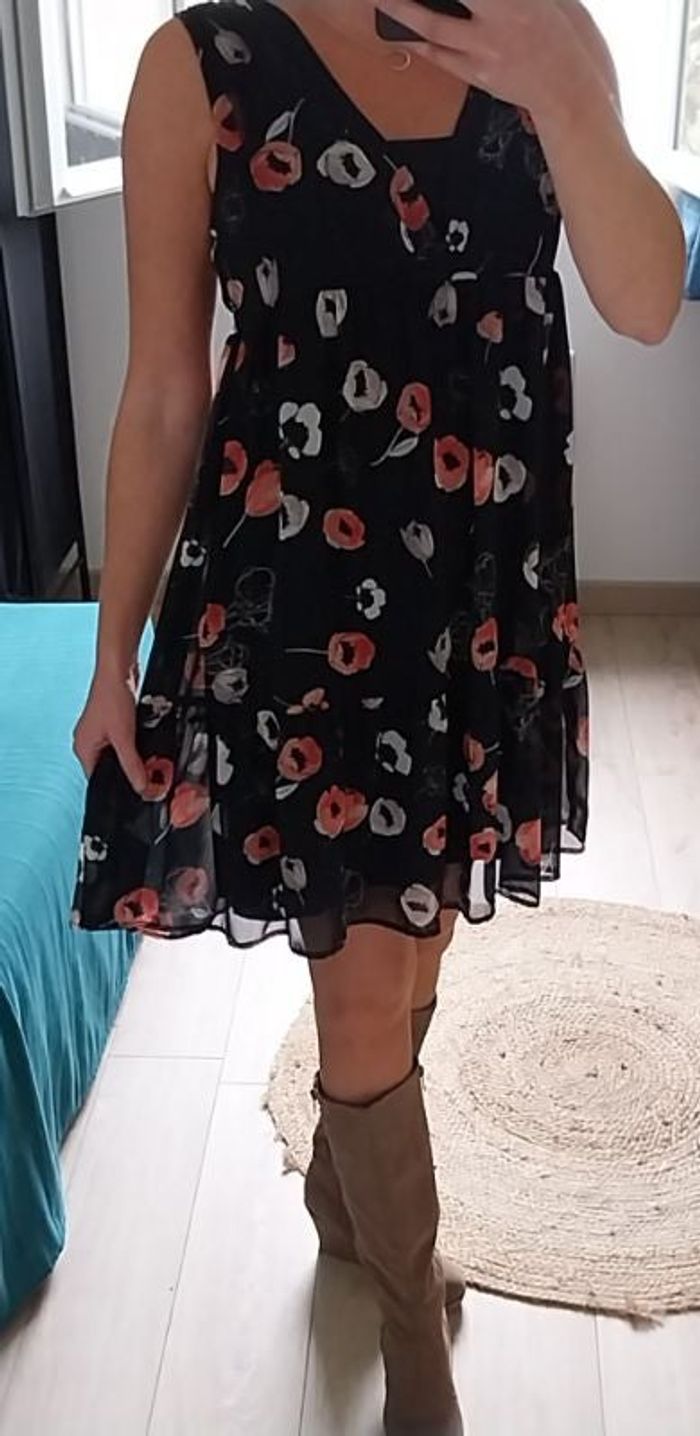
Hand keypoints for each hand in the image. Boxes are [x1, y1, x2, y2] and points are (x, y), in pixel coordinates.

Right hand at [72, 666, 147, 794]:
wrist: (118, 670)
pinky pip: (123, 743)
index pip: (100, 781)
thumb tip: (142, 787)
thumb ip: (133, 765)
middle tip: (150, 771)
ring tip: (148, 756)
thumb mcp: (125, 737)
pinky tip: (144, 741)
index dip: (120, 786)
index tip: (142, 788)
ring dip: (134, 758)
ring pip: (118, 756)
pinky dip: (135, 745)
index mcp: (83, 750)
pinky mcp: (110, 724)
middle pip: (111, 769)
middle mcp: (88, 743)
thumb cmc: (111, 697)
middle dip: (131, 771)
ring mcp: (99, 733)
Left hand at [371, 0, 594, 117]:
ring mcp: (484, 52)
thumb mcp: (541, 0)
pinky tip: (400, 33)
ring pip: (432, 31)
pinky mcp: (476, 75)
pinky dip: (417, 43)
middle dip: (411, 0)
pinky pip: (438, 57)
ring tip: (384, 2)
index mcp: (516, 1)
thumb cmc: (556, 37)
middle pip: (440, 10)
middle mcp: (497, 23)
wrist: (566, 89)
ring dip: (403, 14)